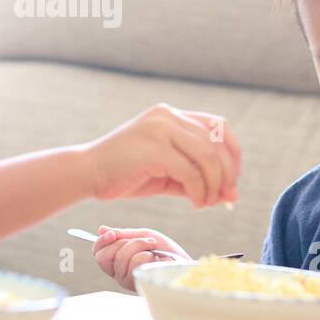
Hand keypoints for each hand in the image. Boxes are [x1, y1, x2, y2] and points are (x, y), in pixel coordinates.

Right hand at [84, 104, 240, 208]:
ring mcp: (160, 129)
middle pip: (217, 143)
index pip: (218, 127)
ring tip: (205, 203)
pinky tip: (195, 203)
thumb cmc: (125, 174)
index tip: (232, 179)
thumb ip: (197, 179)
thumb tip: (231, 195)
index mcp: (171, 115)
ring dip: (214, 185)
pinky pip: (190, 172)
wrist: (86, 173)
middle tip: (226, 198)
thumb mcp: (167, 174)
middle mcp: (168, 116)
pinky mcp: (153, 148)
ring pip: (207, 157)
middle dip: (227, 174)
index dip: (233, 154)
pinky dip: (199, 191)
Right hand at [92, 226, 190, 291]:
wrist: (182, 262)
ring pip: (121, 257)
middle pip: (103, 257)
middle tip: (140, 240)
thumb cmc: (164, 250)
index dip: (101, 241)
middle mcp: (118, 273)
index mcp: (117, 261)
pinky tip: (155, 259)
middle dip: (122, 243)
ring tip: (152, 248)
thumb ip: (122, 234)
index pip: (97, 253)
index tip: (112, 233)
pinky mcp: (137, 283)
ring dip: (139, 246)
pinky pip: (134, 263)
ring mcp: (126, 280)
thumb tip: (101, 229)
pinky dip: (146, 254)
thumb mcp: (141, 236)